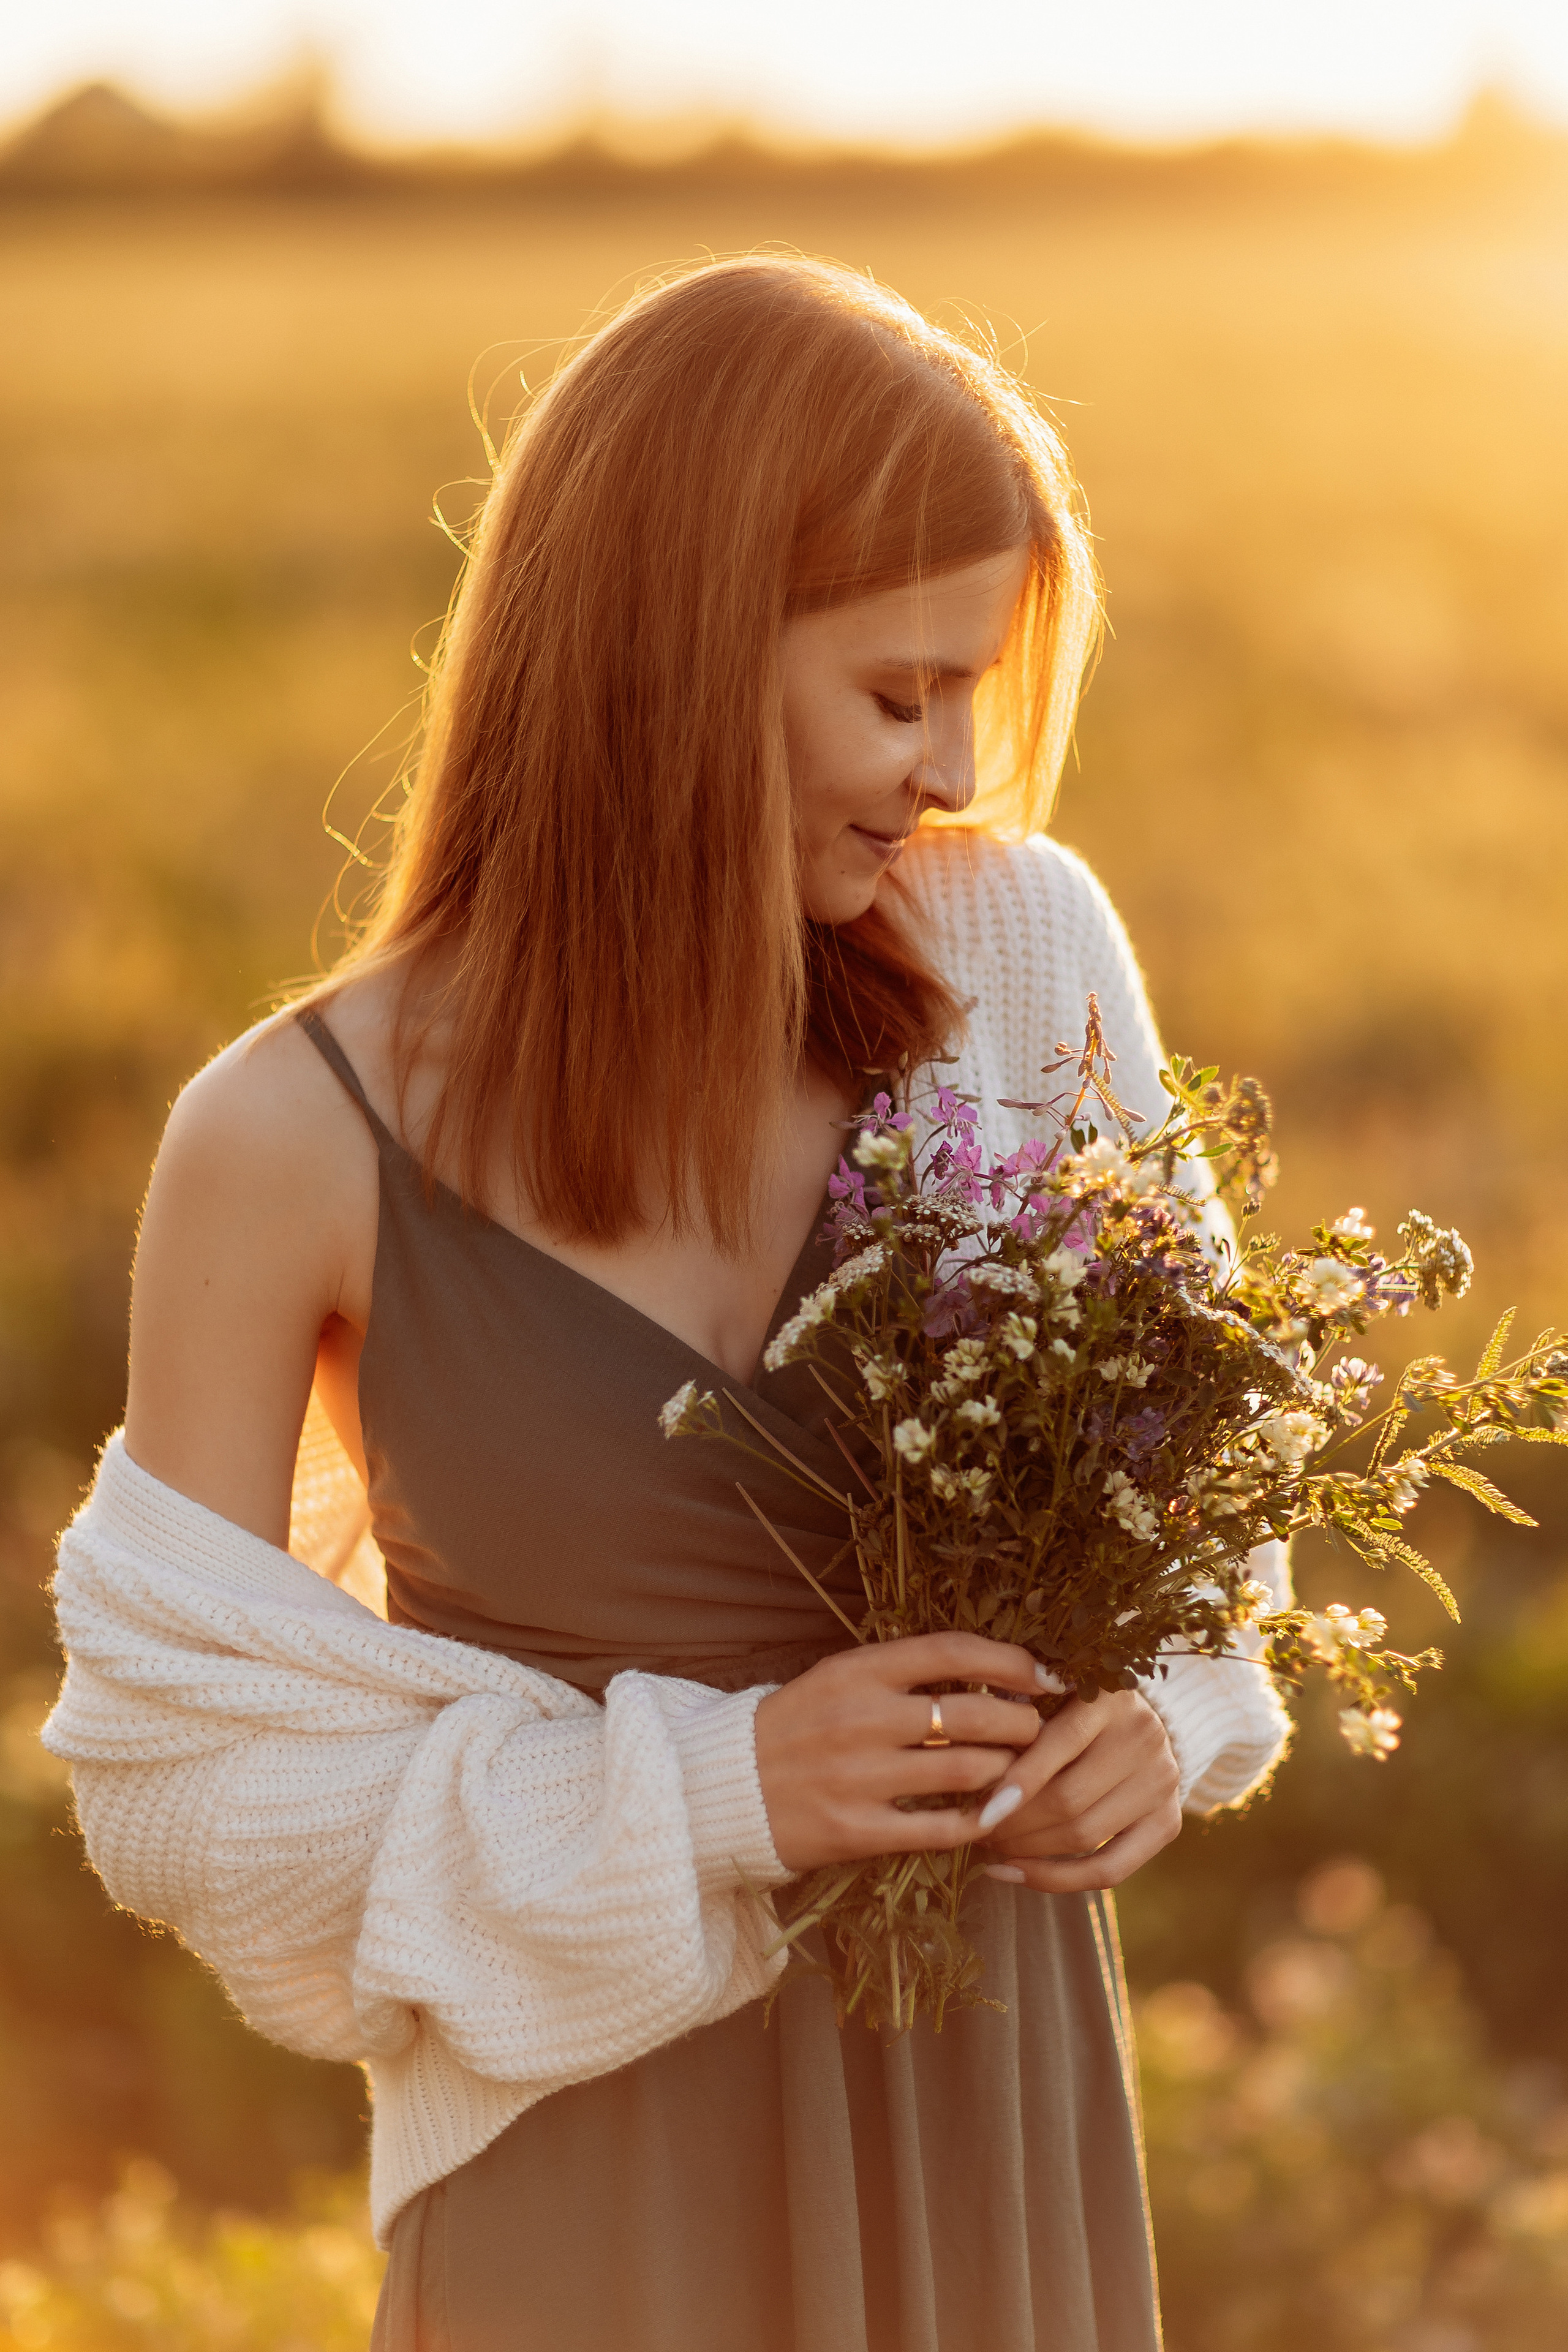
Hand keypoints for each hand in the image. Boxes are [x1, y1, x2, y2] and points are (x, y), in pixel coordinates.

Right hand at [753, 1634, 1049, 1872]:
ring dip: (1005, 1771)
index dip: (1011, 1662)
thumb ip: (900, 1674)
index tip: (1046, 1675)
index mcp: (856, 1671)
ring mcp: (859, 1777)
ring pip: (965, 1770)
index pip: (952, 1651)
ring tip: (1017, 1770)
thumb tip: (984, 1674)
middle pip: (971, 1714)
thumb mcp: (837, 1679)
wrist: (723, 1787)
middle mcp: (862, 1718)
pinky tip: (992, 1816)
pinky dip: (976, 1821)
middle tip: (1038, 1729)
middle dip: (1021, 1723)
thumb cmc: (793, 1727)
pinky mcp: (856, 1830)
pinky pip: (938, 1828)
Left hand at [974, 1689, 1181, 1891]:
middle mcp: (1144, 1737)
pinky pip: (1112, 1870)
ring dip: (1029, 1851)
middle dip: (1014, 1823)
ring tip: (992, 1846)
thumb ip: (1020, 1719)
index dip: (1018, 1781)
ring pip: (1085, 1836)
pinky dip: (1060, 1879)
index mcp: (1111, 1696)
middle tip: (976, 1829)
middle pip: (1070, 1798)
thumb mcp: (1050, 1695)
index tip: (979, 1811)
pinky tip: (1018, 1874)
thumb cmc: (1072, 1704)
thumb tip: (969, 1773)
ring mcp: (1163, 1782)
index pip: (1061, 1743)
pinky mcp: (1169, 1822)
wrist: (1139, 1721)